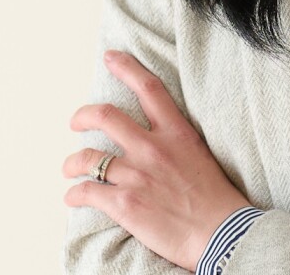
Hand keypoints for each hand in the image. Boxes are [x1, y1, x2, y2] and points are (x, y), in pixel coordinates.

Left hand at [62, 50, 249, 270]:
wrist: (219, 231)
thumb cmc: (213, 196)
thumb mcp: (198, 152)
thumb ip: (174, 140)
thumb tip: (155, 136)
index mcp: (176, 131)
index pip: (149, 88)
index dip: (127, 67)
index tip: (111, 57)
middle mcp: (153, 147)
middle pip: (106, 116)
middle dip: (83, 115)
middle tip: (76, 121)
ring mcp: (137, 175)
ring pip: (88, 157)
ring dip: (73, 162)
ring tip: (70, 167)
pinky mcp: (124, 204)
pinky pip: (87, 192)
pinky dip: (75, 194)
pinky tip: (74, 196)